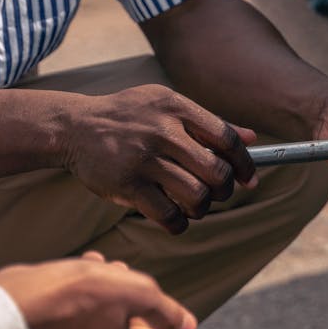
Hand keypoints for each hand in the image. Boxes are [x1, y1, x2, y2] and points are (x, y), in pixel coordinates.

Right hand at [0, 252, 195, 328]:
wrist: (12, 304)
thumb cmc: (77, 297)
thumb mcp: (136, 293)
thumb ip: (166, 310)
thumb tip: (189, 327)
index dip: (150, 322)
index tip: (139, 301)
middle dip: (124, 298)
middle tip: (118, 273)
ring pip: (93, 320)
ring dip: (100, 290)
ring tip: (95, 263)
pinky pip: (67, 318)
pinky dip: (74, 295)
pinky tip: (70, 270)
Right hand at [61, 85, 257, 233]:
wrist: (75, 127)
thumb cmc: (129, 116)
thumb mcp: (167, 105)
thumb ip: (209, 122)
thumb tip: (252, 138)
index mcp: (177, 108)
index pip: (227, 138)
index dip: (244, 163)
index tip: (248, 179)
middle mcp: (163, 131)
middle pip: (216, 172)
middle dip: (224, 190)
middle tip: (216, 194)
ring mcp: (144, 159)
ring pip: (196, 196)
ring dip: (202, 208)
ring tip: (195, 205)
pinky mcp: (128, 184)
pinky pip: (168, 214)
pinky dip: (178, 223)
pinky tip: (175, 218)